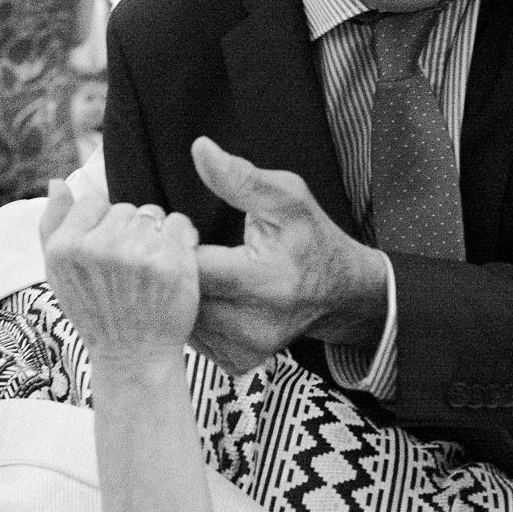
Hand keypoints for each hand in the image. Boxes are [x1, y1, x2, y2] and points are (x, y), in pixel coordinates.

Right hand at [39, 180, 199, 366]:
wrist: (133, 356)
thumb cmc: (94, 311)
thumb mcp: (57, 273)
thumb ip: (52, 224)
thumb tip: (58, 180)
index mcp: (66, 248)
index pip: (93, 202)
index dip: (103, 226)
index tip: (108, 255)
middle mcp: (99, 247)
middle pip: (125, 209)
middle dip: (131, 232)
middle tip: (129, 269)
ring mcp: (137, 254)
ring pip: (154, 215)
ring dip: (156, 235)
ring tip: (149, 270)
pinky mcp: (172, 262)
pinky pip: (180, 224)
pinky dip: (182, 239)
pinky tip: (172, 265)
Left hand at [187, 136, 387, 374]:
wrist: (340, 293)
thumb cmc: (311, 240)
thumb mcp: (287, 198)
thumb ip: (241, 178)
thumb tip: (200, 150)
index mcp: (263, 282)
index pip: (189, 267)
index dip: (174, 245)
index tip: (182, 231)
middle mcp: (252, 325)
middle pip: (178, 296)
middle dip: (173, 269)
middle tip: (187, 248)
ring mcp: (242, 349)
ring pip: (180, 317)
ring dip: (180, 292)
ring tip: (199, 269)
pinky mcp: (234, 362)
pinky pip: (192, 334)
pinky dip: (192, 312)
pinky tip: (208, 293)